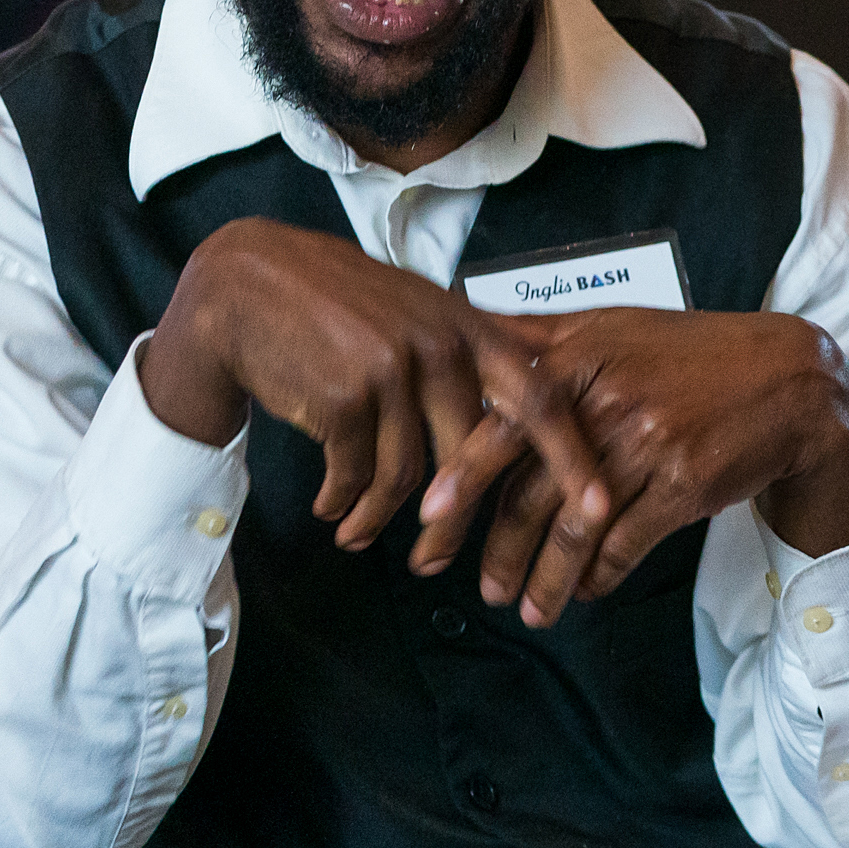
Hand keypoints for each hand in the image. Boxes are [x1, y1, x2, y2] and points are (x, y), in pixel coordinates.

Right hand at [139, 219, 609, 553]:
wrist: (249, 283)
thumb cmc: (337, 301)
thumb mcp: (414, 309)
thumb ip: (462, 353)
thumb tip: (515, 411)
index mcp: (469, 326)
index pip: (542, 398)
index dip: (574, 458)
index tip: (600, 510)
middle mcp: (440, 346)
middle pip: (474, 455)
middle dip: (458, 522)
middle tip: (440, 563)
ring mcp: (393, 370)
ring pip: (408, 475)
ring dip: (380, 517)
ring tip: (360, 535)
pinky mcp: (344, 397)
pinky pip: (356, 474)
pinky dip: (345, 503)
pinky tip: (332, 512)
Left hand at [422, 307, 848, 625]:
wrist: (787, 381)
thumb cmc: (688, 354)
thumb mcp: (612, 325)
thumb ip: (537, 334)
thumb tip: (458, 313)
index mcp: (578, 357)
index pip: (502, 424)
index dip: (460, 475)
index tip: (424, 516)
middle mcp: (607, 399)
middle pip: (529, 487)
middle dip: (489, 545)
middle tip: (454, 579)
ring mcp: (648, 444)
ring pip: (576, 528)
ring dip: (543, 577)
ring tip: (521, 608)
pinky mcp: (685, 484)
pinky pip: (627, 544)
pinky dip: (599, 576)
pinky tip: (583, 593)